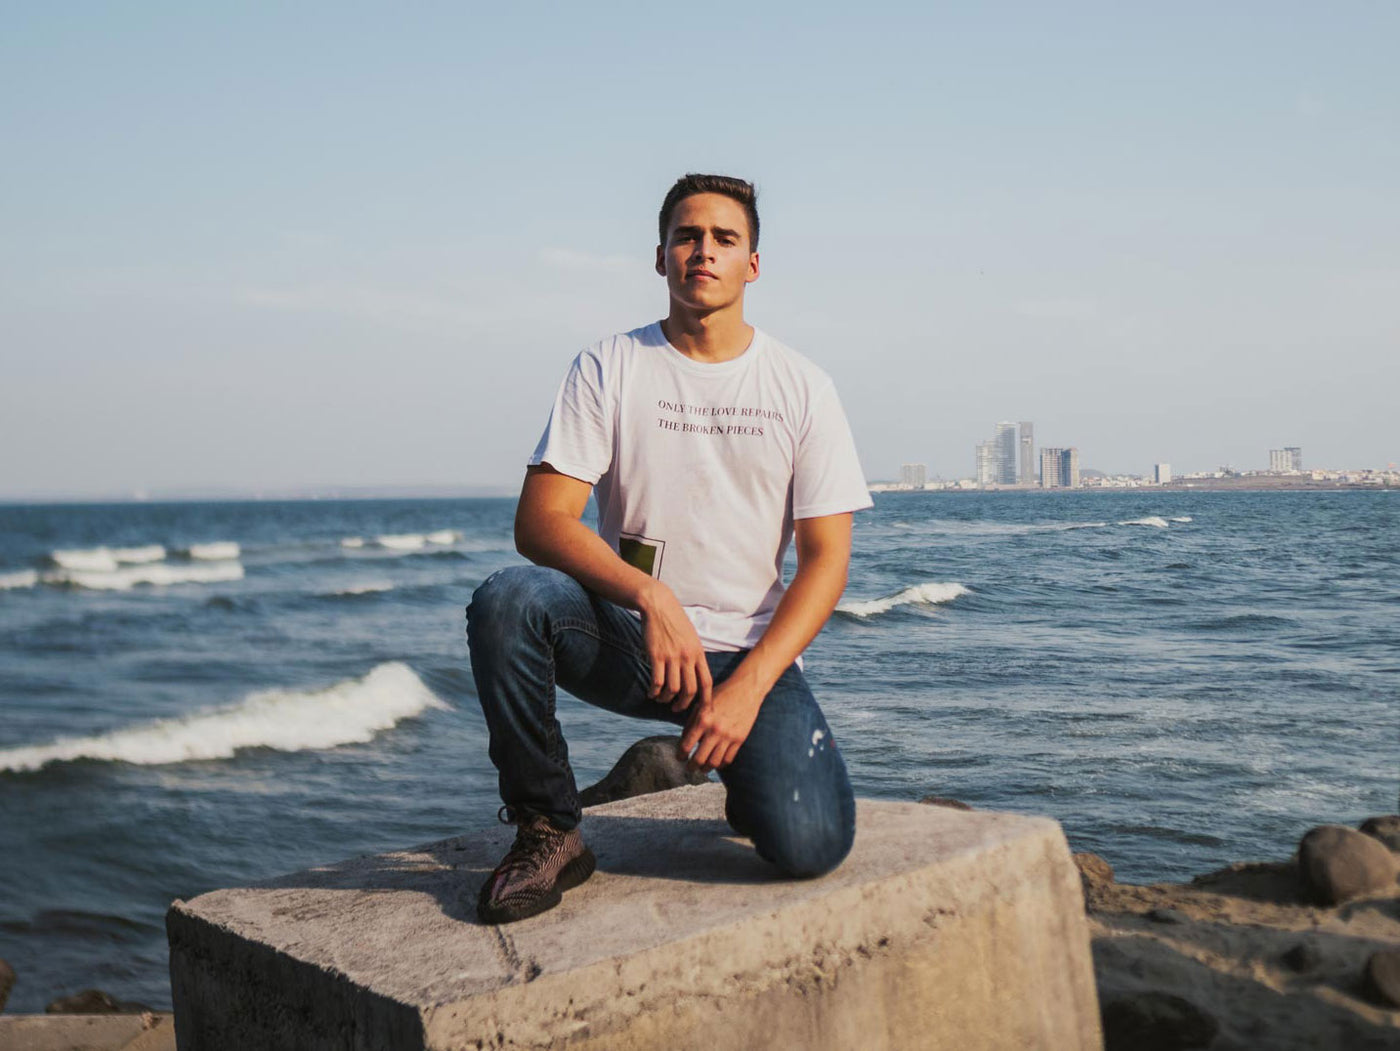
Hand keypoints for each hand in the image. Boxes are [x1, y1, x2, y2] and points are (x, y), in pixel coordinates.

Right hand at [639, 582, 711, 712]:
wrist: (658, 605)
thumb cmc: (675, 621)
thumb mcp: (691, 637)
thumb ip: (694, 656)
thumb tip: (696, 674)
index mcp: (698, 653)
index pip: (707, 683)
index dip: (706, 701)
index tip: (703, 712)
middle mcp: (687, 657)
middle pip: (690, 690)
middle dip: (683, 705)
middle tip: (676, 709)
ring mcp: (672, 656)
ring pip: (672, 689)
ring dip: (665, 699)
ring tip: (660, 699)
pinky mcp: (656, 655)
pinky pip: (657, 681)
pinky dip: (654, 691)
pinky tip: (651, 692)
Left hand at [679, 674, 764, 772]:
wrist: (747, 689)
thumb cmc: (722, 694)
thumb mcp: (702, 704)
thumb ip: (691, 722)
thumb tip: (684, 740)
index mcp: (703, 720)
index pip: (686, 745)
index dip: (680, 755)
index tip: (680, 757)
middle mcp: (715, 730)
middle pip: (699, 759)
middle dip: (691, 766)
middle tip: (689, 767)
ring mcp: (729, 736)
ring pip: (714, 763)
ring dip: (705, 769)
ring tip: (701, 768)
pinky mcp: (740, 739)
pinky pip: (728, 759)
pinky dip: (720, 764)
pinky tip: (716, 762)